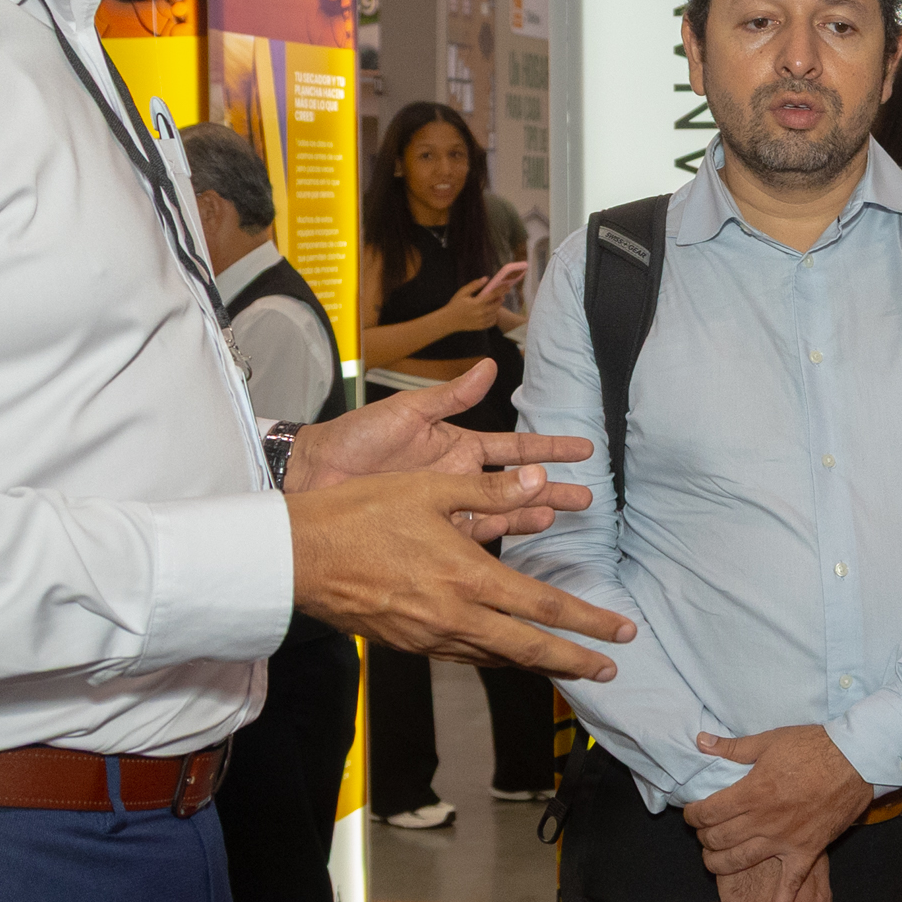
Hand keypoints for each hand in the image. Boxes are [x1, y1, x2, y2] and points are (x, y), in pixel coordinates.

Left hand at [283, 359, 590, 536]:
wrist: (315, 475)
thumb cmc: (354, 438)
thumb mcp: (407, 411)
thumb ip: (452, 396)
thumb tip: (489, 367)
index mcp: (456, 445)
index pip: (514, 446)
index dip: (548, 446)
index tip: (583, 448)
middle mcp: (458, 478)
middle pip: (517, 484)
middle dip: (552, 489)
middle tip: (586, 496)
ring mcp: (447, 507)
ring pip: (501, 511)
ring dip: (531, 512)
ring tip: (558, 513)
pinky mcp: (431, 532)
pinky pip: (472, 535)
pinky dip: (498, 533)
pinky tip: (519, 530)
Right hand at [285, 464, 631, 677]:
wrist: (297, 557)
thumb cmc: (359, 514)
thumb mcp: (429, 489)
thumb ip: (489, 490)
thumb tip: (537, 479)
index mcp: (468, 578)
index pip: (545, 608)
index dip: (589, 622)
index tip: (621, 632)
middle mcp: (455, 616)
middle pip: (530, 650)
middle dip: (575, 662)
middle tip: (610, 671)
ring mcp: (429, 637)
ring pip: (496, 659)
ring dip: (536, 664)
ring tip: (566, 666)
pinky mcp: (407, 644)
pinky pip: (463, 655)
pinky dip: (493, 656)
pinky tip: (502, 652)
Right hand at [436, 283, 507, 334]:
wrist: (449, 320)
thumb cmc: (455, 304)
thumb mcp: (463, 292)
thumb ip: (474, 285)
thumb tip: (486, 278)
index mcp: (477, 303)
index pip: (493, 295)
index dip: (502, 290)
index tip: (508, 286)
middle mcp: (481, 313)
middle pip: (497, 305)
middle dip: (500, 299)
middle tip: (501, 295)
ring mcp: (481, 321)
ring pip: (495, 313)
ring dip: (497, 307)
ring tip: (495, 303)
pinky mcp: (480, 327)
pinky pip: (492, 321)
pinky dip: (493, 316)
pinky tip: (490, 312)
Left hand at [684, 726, 873, 877]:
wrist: (855, 760)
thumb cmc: (812, 747)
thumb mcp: (768, 741)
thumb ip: (732, 748)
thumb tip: (701, 742)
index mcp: (752, 792)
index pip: (708, 813)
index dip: (693, 816)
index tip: (692, 815)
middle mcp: (763, 821)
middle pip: (719, 839)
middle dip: (704, 839)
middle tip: (703, 835)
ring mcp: (785, 841)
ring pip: (741, 862)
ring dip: (720, 865)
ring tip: (714, 862)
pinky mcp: (807, 853)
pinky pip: (790, 887)